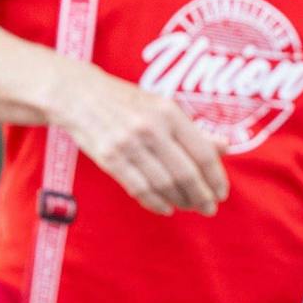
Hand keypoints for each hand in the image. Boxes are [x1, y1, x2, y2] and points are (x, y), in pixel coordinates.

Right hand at [51, 68, 228, 215]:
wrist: (77, 94)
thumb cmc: (124, 101)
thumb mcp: (161, 106)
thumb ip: (192, 130)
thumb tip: (225, 147)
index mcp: (168, 112)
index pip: (202, 153)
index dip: (215, 178)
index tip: (221, 193)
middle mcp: (149, 128)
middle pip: (185, 174)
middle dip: (201, 196)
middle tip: (208, 208)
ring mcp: (127, 144)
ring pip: (163, 184)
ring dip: (180, 201)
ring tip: (187, 206)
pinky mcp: (109, 158)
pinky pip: (139, 189)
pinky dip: (155, 203)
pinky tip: (165, 207)